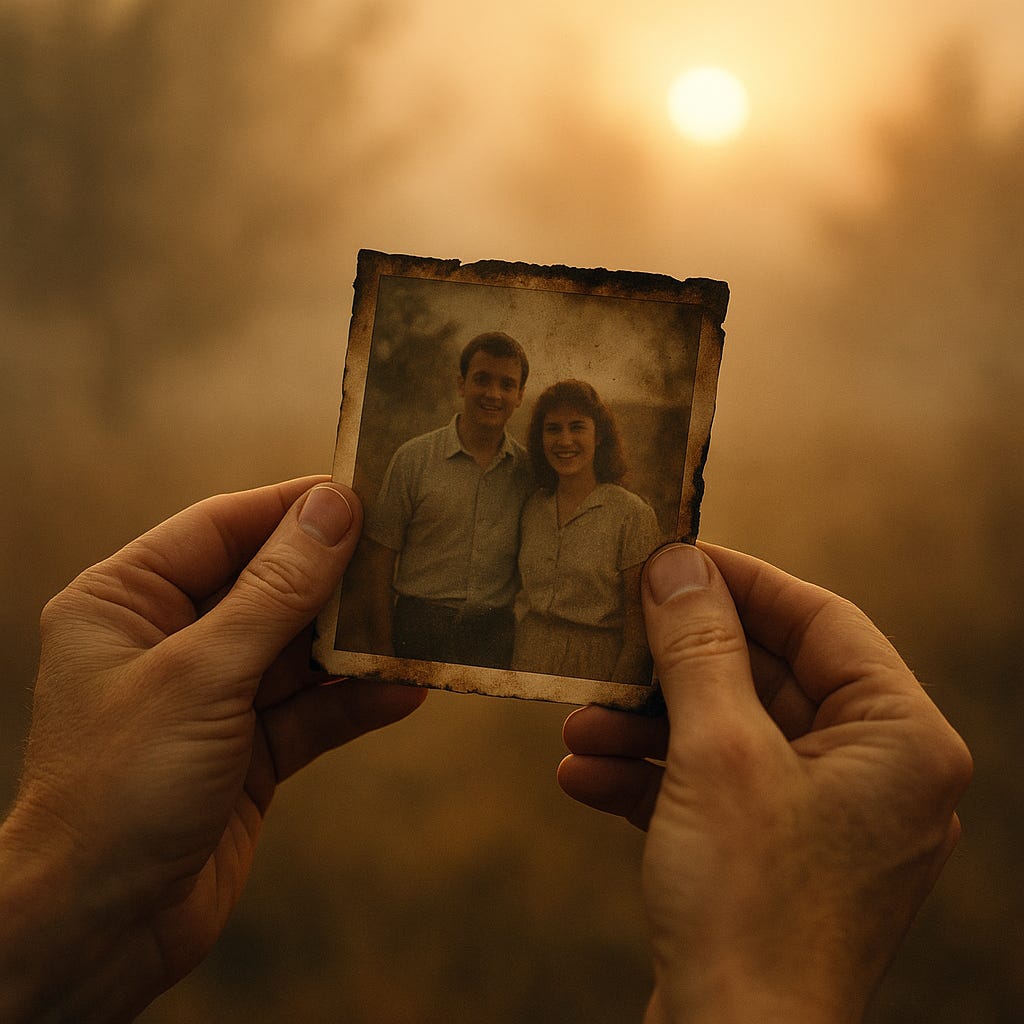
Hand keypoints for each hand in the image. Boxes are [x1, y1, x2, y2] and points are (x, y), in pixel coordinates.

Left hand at [0, 477, 424, 1022]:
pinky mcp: (247, 751)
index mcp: (127, 601)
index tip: (364, 489)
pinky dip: (355, 702)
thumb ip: (275, 592)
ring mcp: (212, 697)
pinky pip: (311, 710)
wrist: (98, 931)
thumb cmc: (119, 790)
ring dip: (357, 644)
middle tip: (409, 552)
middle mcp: (169, 641)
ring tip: (420, 623)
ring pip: (299, 650)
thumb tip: (333, 509)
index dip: (293, 506)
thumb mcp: (202, 676)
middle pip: (269, 585)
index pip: (222, 527)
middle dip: (337, 577)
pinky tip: (405, 692)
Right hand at [558, 543, 970, 1023]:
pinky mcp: (775, 859)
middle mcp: (875, 776)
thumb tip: (676, 564)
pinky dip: (650, 778)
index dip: (742, 582)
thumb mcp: (717, 752)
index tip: (673, 559)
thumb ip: (699, 647)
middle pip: (765, 678)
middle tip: (613, 635)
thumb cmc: (748, 906)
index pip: (822, 620)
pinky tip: (581, 775)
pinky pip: (713, 789)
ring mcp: (824, 822)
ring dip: (647, 726)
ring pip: (729, 735)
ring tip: (578, 722)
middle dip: (674, 667)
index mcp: (900, 741)